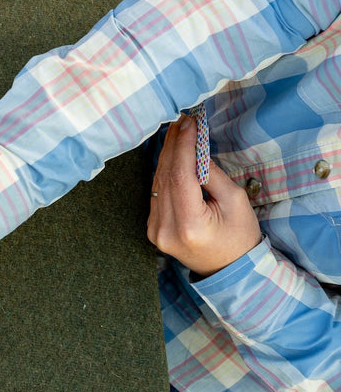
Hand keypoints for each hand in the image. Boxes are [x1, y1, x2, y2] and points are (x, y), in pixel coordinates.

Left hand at [147, 114, 261, 276]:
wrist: (230, 269)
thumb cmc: (239, 236)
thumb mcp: (235, 201)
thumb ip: (211, 174)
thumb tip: (195, 148)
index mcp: (189, 224)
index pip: (180, 176)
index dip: (183, 146)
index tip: (188, 123)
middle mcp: (166, 228)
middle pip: (164, 177)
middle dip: (173, 147)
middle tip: (181, 122)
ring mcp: (155, 231)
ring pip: (157, 183)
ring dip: (167, 157)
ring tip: (177, 133)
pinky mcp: (152, 229)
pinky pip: (156, 194)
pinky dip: (164, 174)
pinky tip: (173, 157)